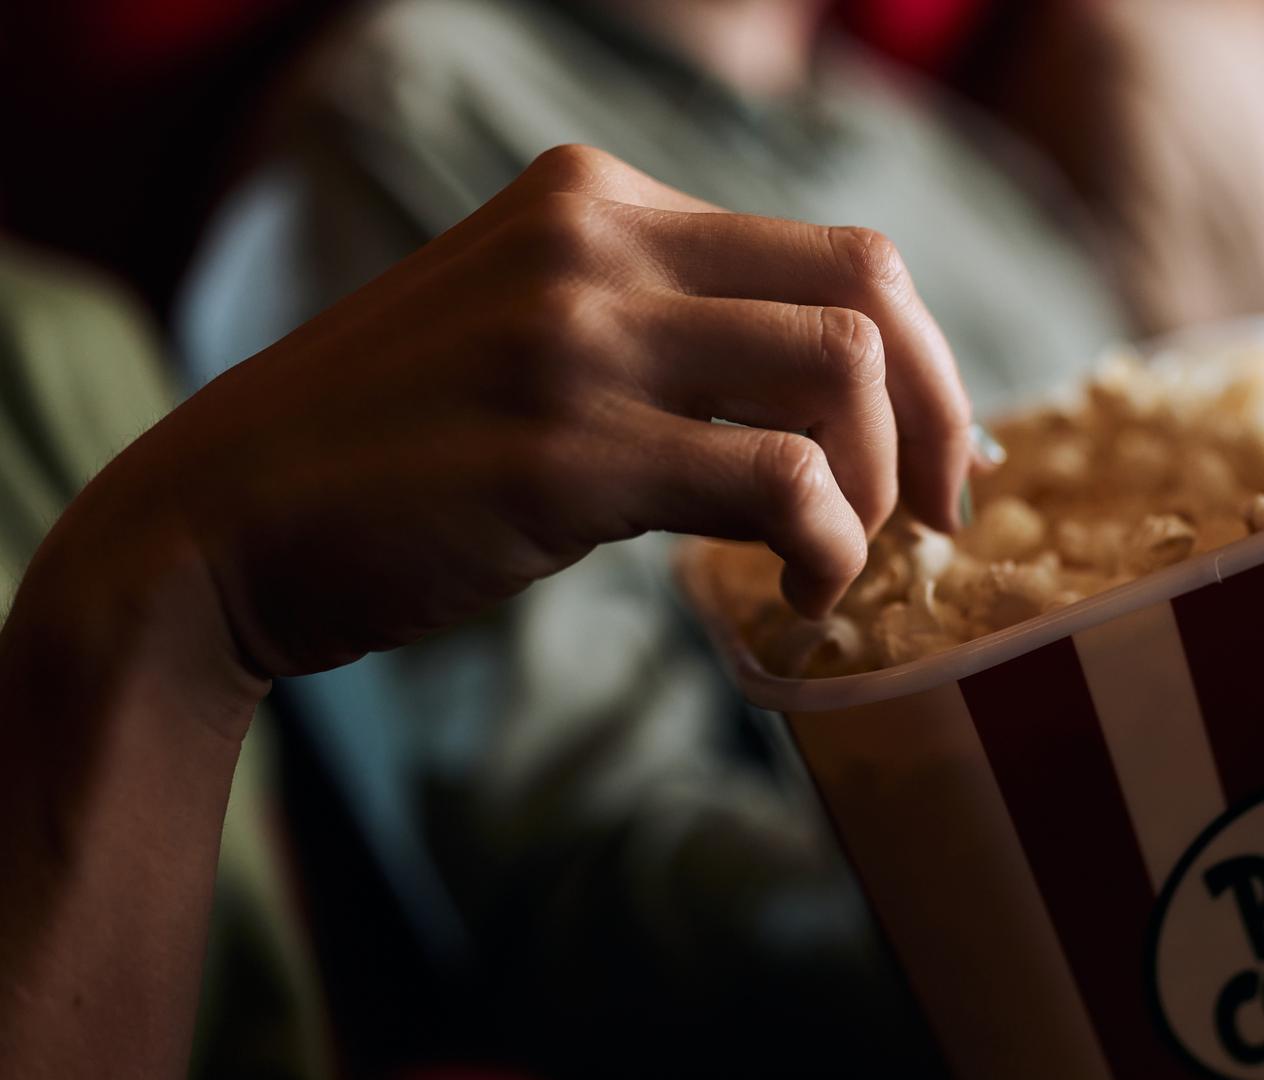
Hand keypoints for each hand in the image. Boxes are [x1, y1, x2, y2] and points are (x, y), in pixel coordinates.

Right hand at [54, 144, 972, 693]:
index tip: (939, 459)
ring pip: (841, 371)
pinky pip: (779, 482)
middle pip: (870, 288)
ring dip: (880, 489)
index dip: (927, 360)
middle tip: (940, 519)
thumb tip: (844, 400)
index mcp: (598, 197)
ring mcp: (576, 338)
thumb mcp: (535, 333)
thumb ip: (666, 329)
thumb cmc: (400, 449)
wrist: (221, 523)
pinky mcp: (560, 452)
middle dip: (941, 415)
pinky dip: (826, 547)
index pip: (843, 248)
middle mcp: (595, 239)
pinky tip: (794, 597)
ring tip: (836, 564)